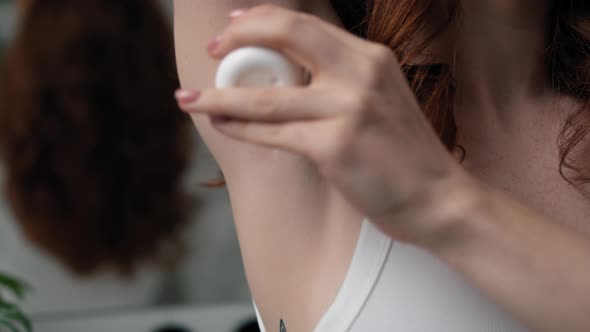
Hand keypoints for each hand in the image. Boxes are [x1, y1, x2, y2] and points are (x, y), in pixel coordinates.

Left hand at [176, 5, 476, 242]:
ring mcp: (348, 109)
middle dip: (238, 40)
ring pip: (265, 95)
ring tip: (189, 98)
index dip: (261, 21)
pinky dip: (240, 128)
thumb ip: (341, 80)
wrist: (438, 197)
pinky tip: (220, 124)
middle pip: (286, 35)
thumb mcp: (381, 98)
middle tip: (212, 52)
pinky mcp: (334, 146)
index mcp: (371, 57)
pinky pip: (273, 133)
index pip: (305, 24)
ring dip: (219, 96)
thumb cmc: (403, 154)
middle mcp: (360, 74)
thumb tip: (287, 75)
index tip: (233, 28)